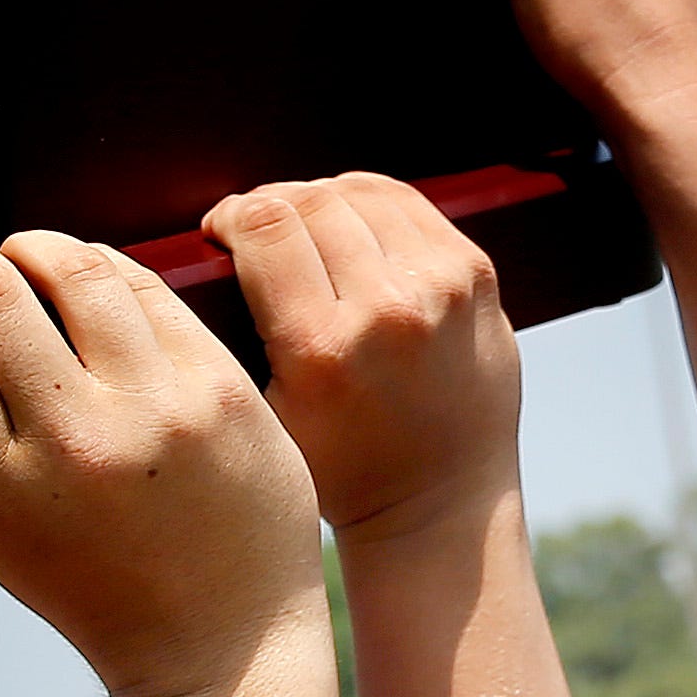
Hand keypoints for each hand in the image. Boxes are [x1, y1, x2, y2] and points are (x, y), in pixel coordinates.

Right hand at [0, 230, 326, 696]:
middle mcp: (77, 443)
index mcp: (2, 491)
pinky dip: (102, 266)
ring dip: (34, 248)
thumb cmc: (92, 584)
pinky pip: (146, 288)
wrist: (222, 640)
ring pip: (74, 271)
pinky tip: (86, 273)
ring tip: (21, 255)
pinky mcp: (221, 386)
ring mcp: (157, 409)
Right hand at [214, 173, 519, 545]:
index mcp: (324, 349)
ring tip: (304, 230)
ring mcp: (441, 287)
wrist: (441, 504)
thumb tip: (222, 242)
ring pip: (358, 191)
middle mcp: (389, 311)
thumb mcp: (268, 416)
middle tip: (258, 233)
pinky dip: (369, 204)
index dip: (230, 216)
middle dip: (271, 206)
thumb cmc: (343, 471)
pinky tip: (351, 228)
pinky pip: (407, 203)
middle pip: (309, 200)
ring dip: (320, 200)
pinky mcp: (476, 275)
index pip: (264, 225)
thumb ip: (241, 331)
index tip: (220, 233)